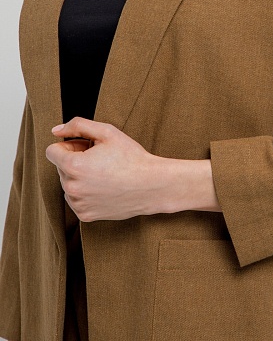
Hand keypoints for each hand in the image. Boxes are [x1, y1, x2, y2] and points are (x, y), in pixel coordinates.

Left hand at [46, 117, 221, 220]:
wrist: (151, 185)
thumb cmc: (131, 157)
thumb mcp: (107, 132)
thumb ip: (78, 126)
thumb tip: (56, 130)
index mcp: (73, 166)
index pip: (52, 151)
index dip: (70, 145)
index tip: (86, 147)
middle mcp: (71, 188)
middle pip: (60, 167)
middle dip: (76, 160)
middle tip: (101, 159)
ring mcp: (78, 204)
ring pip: (68, 184)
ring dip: (80, 177)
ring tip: (104, 173)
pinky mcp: (85, 215)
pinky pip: (76, 199)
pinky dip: (86, 192)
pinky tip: (105, 187)